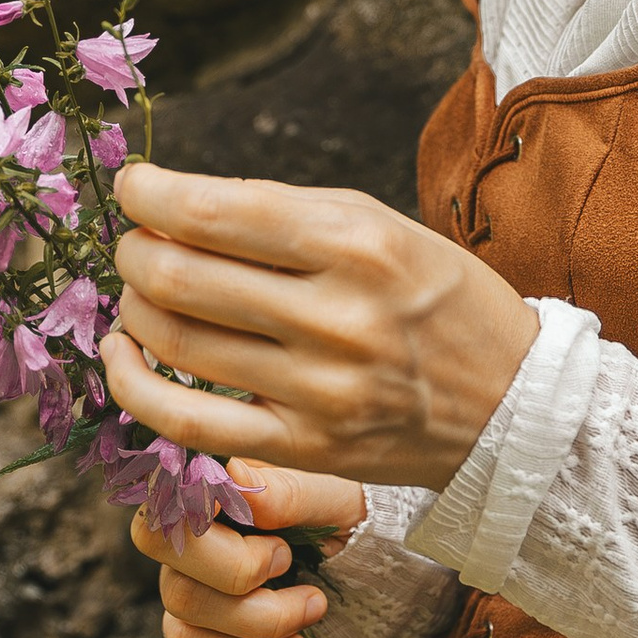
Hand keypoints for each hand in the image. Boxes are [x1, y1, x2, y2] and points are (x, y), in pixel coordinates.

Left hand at [102, 160, 535, 493]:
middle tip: (137, 243)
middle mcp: (337, 317)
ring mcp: (319, 391)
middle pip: (181, 277)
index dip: (151, 196)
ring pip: (176, 343)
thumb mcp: (381, 226)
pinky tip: (125, 357)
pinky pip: (187, 423)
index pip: (217, 213)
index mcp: (358, 244)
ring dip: (135, 308)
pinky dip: (135, 386)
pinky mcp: (303, 449)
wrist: (512, 405)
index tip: (135, 188)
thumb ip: (281, 214)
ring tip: (143, 293)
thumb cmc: (436, 298)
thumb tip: (172, 207)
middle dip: (136, 250)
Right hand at [132, 457, 359, 637]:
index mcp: (214, 476)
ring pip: (181, 602)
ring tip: (313, 606)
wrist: (360, 568)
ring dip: (257, 617)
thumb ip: (290, 490)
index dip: (197, 504)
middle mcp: (186, 524)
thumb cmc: (342, 515)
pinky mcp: (192, 622)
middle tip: (289, 564)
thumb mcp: (334, 497)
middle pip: (158, 543)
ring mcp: (182, 574)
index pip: (169, 482)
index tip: (258, 522)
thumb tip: (238, 478)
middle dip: (234, 568)